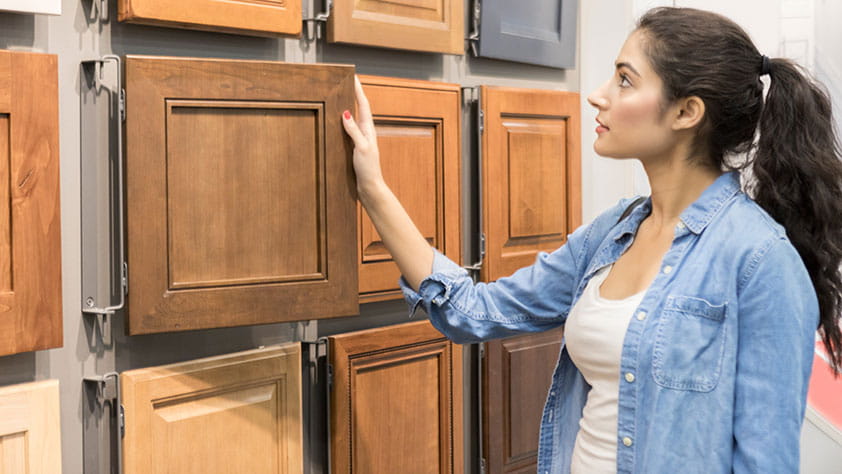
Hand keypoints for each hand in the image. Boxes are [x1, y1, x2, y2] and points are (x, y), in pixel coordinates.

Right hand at [342, 76, 384, 194]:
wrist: (370, 187)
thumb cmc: (368, 169)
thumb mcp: (361, 148)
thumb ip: (354, 131)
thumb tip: (346, 113)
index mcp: (368, 130)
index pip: (362, 105)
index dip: (358, 90)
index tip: (353, 77)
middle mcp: (365, 132)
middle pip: (358, 108)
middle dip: (353, 94)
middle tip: (347, 81)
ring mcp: (360, 139)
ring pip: (353, 118)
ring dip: (348, 106)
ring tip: (341, 95)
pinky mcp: (354, 147)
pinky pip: (348, 129)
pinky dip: (343, 121)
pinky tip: (337, 121)